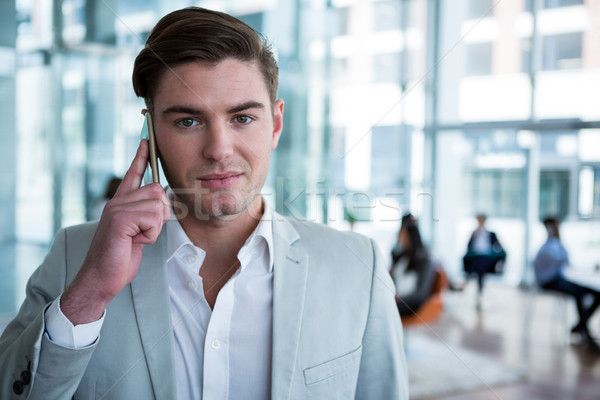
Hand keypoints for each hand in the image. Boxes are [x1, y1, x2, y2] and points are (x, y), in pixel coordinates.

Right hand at [61, 140, 170, 324]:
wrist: (100, 278)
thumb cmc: (119, 258)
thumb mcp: (137, 233)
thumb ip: (145, 215)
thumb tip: (161, 202)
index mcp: (120, 203)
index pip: (133, 174)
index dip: (141, 156)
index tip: (147, 139)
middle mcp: (117, 202)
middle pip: (158, 190)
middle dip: (160, 214)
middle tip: (144, 232)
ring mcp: (117, 209)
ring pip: (158, 205)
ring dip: (155, 227)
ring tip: (137, 238)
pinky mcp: (120, 219)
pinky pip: (153, 219)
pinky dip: (151, 235)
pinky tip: (134, 242)